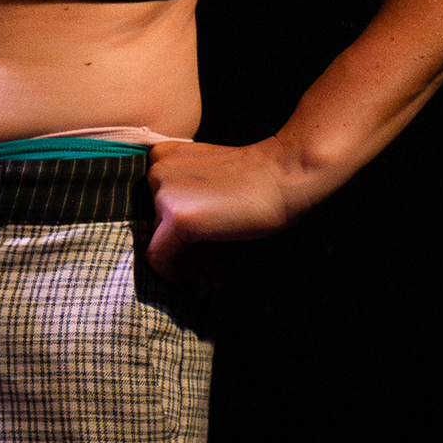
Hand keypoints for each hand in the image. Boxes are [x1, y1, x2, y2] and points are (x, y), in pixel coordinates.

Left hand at [142, 137, 298, 271]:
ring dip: (191, 267)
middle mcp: (155, 172)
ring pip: (162, 244)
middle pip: (160, 227)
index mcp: (163, 158)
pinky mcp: (177, 217)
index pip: (158, 208)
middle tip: (212, 273)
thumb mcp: (209, 184)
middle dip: (188, 254)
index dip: (182, 236)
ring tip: (214, 280)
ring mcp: (163, 194)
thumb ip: (188, 203)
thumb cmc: (258, 181)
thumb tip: (177, 247)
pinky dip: (176, 275)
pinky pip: (160, 257)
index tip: (204, 255)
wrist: (287, 175)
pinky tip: (202, 284)